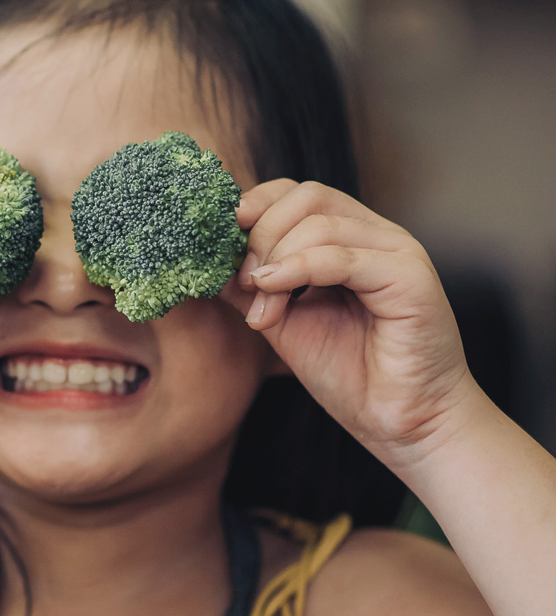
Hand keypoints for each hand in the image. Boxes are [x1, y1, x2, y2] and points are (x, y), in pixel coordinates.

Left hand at [219, 179, 480, 468]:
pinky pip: (343, 257)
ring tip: (262, 308)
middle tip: (243, 281)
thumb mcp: (282, 321)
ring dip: (275, 261)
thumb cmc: (350, 373)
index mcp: (348, 239)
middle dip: (260, 233)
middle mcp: (375, 236)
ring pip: (320, 223)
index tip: (222, 239)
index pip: (296, 194)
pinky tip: (272, 291)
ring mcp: (396, 251)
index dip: (255, 206)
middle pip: (307, 197)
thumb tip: (205, 261)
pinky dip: (298, 268)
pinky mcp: (409, 276)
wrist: (402, 421)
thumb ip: (250, 287)